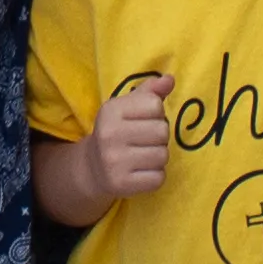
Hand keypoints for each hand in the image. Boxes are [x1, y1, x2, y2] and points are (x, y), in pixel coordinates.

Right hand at [86, 73, 171, 207]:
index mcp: (111, 110)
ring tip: (142, 156)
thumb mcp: (128, 107)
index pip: (155, 105)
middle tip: (144, 142)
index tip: (141, 121)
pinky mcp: (120, 184)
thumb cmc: (118, 131)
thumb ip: (150, 92)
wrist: (93, 168)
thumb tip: (170, 79)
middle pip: (162, 131)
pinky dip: (155, 176)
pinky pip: (158, 178)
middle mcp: (108, 134)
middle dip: (159, 137)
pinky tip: (141, 172)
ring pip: (163, 156)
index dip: (155, 114)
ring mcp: (113, 161)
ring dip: (158, 157)